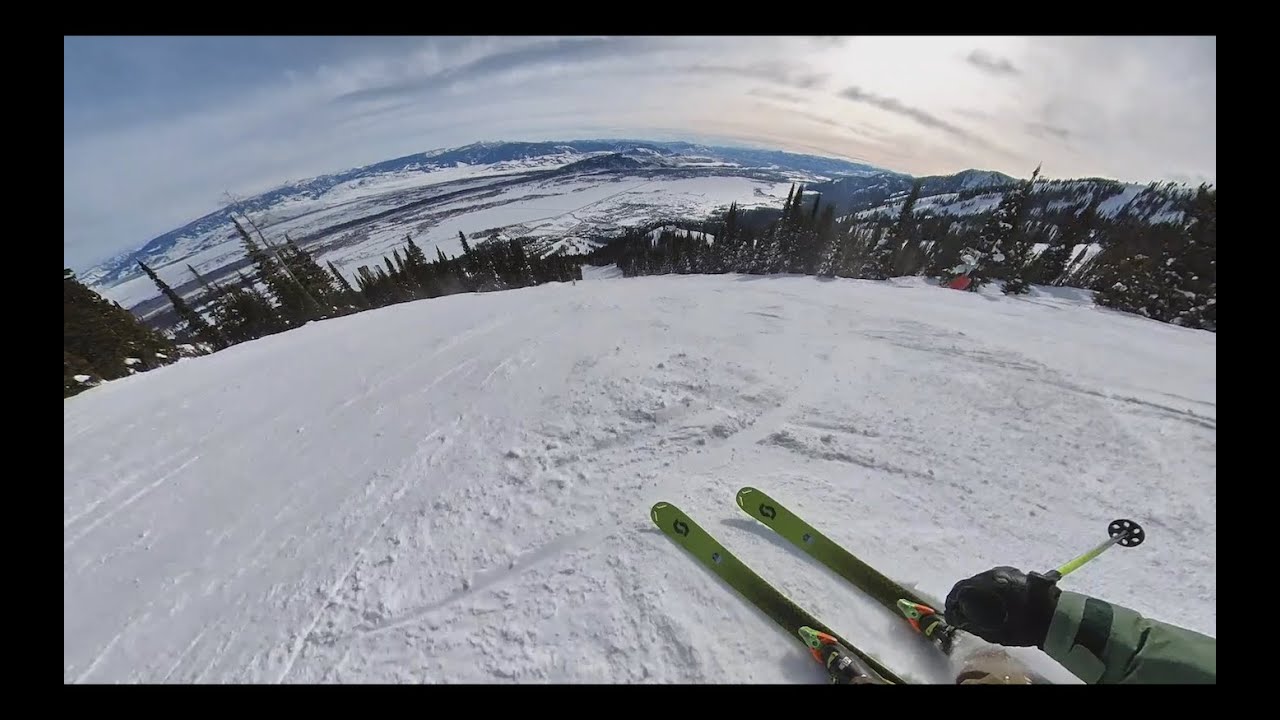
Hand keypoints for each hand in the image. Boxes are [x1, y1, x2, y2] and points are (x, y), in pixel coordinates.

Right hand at [944, 566, 1060, 647]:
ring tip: (983, 609)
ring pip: (985, 580)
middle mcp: (994, 573)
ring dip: (981, 593)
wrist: (1056, 618)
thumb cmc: (1022, 627)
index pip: (960, 588)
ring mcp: (1007, 572)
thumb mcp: (993, 632)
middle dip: (966, 597)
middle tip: (965, 613)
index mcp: (985, 584)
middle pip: (972, 583)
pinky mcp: (1018, 574)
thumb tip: (956, 618)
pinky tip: (999, 602)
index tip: (951, 614)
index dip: (952, 602)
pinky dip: (994, 590)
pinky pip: (998, 580)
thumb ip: (971, 623)